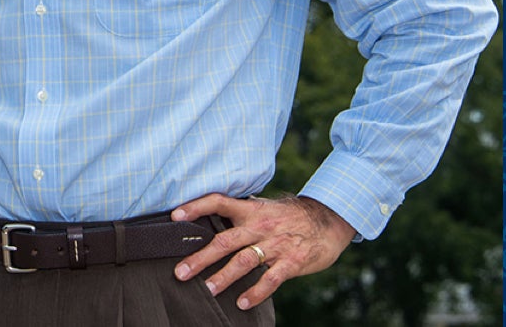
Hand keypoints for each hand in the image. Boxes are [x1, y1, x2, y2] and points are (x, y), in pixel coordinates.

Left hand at [170, 193, 356, 310]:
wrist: (329, 221)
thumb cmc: (290, 217)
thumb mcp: (265, 209)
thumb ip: (241, 214)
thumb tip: (210, 219)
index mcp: (251, 210)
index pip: (219, 202)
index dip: (196, 206)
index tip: (175, 216)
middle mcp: (261, 226)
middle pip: (225, 240)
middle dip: (201, 257)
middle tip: (181, 272)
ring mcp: (277, 244)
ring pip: (245, 261)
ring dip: (224, 277)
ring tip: (208, 289)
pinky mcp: (292, 261)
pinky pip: (271, 279)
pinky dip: (256, 292)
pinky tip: (243, 303)